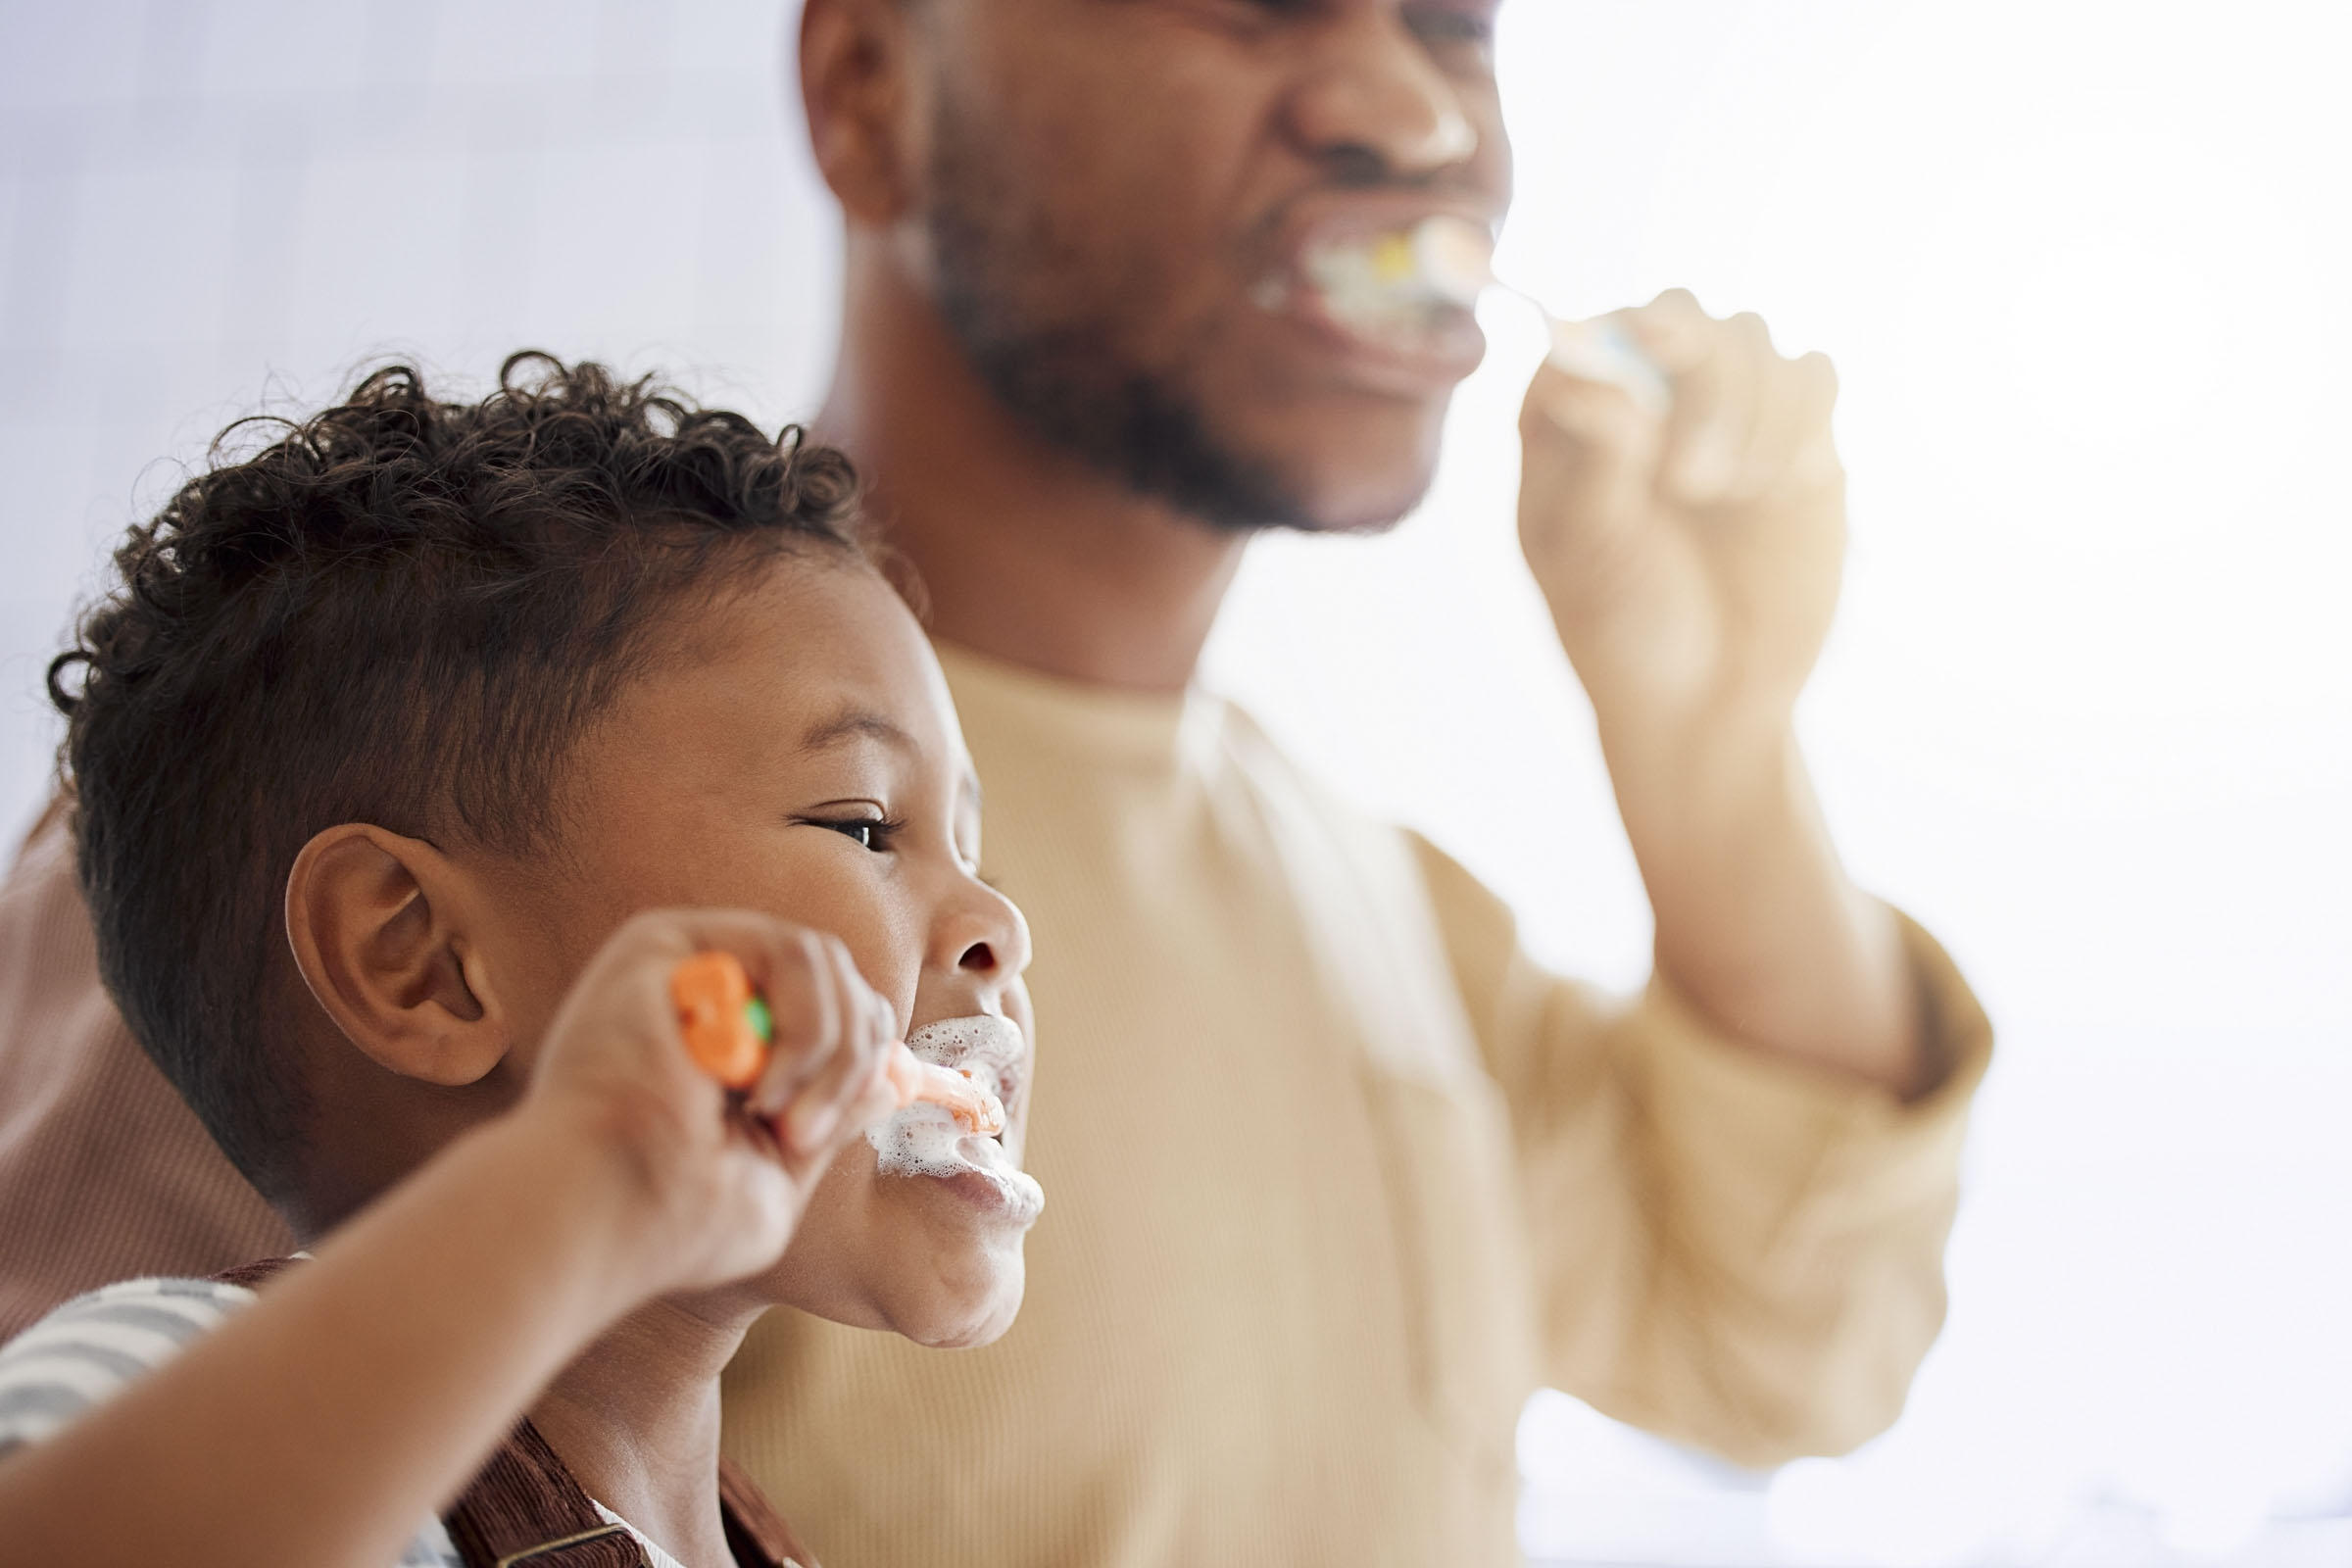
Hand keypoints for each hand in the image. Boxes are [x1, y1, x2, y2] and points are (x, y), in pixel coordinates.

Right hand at [517, 909, 902, 1296]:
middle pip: (840, 980)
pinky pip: (788, 948)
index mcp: (732, 1046)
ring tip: (780, 1114)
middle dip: (852, 1058)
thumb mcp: (777, 1172)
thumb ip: (831, 1118)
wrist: (604, 1211)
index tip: (824, 1131)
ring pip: (822, 960)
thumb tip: (892, 1078)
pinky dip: (802, 1022)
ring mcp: (689, 963)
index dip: (863, 1058)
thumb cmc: (674, 1217)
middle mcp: (710, 996)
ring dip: (827, 1047)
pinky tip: (755, 1084)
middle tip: (804, 1133)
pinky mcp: (666, 940)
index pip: (838, 1013)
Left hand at [1518, 290, 1845, 746]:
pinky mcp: (1798, 437)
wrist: (1710, 700)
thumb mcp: (1588, 559)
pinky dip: (1799, 419)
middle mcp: (1646, 396)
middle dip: (1696, 378)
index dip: (1619, 339)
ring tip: (1723, 500)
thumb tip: (1590, 384)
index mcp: (1571, 417)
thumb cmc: (1621, 629)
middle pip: (1680, 315)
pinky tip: (1775, 487)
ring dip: (1746, 411)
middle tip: (1690, 483)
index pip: (1590, 330)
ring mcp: (1726, 410)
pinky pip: (1814, 377)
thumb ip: (1593, 467)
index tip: (1641, 377)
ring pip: (1752, 337)